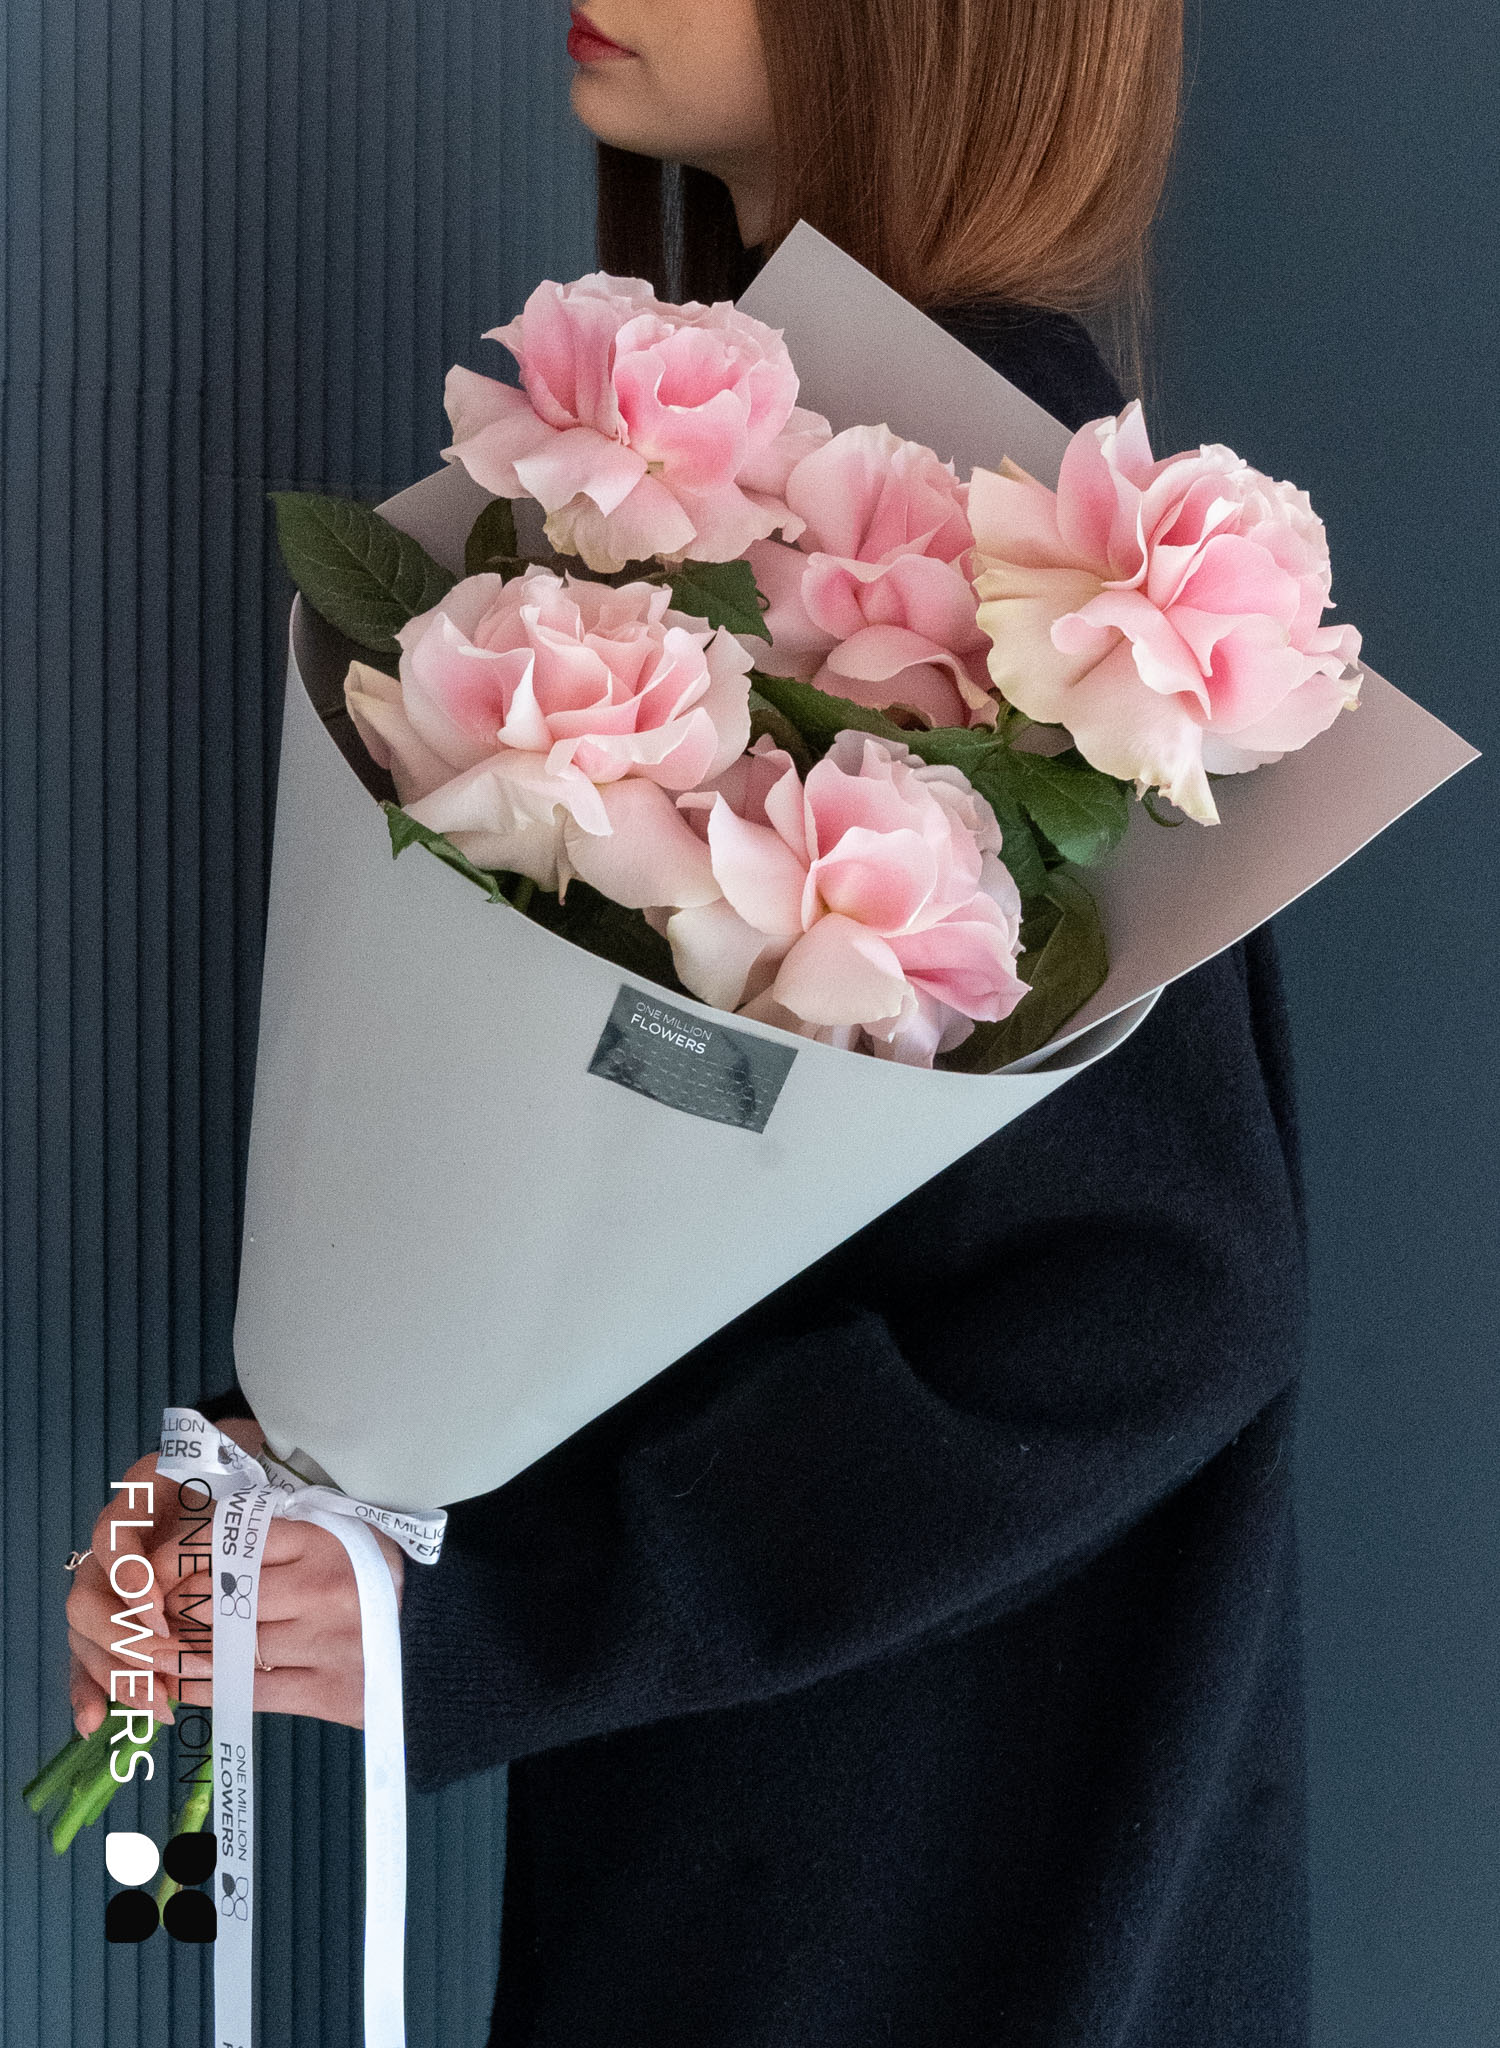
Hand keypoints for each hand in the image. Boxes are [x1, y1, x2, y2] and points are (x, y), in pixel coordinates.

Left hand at [66, 1422, 403, 1734]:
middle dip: (172, 1606)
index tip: (152, 1566)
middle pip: (217, 1596)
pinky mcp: (325, 1692)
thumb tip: (198, 1531)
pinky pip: (244, 1691)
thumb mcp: (340, 1530)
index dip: (177, 1556)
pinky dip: (204, 1687)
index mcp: (324, 1537)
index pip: (227, 1540)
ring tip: (160, 1645)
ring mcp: (323, 1643)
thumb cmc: (378, 1577)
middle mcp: (322, 1588)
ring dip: (182, 1649)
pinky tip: (184, 1681)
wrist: (440, 1639)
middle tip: (151, 1610)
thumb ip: (280, 1529)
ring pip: (225, 1646)